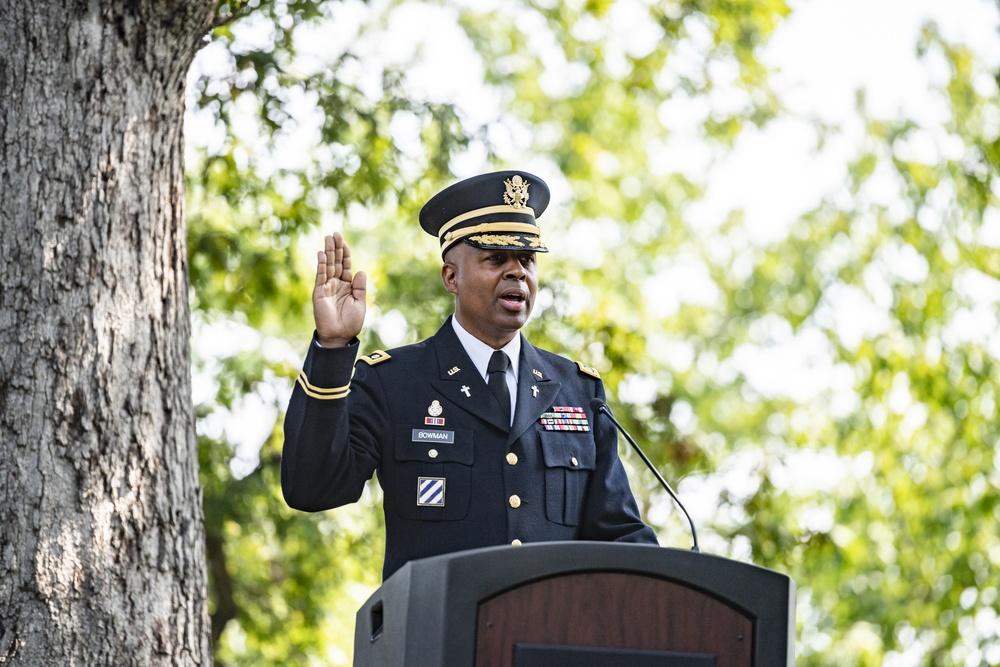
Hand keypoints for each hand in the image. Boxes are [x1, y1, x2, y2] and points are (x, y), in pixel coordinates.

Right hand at [313, 231, 366, 346]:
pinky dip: (321, 265)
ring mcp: (327, 287)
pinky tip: (321, 254)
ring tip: (328, 238)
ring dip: (328, 252)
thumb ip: (360, 287)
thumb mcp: (360, 303)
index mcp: (347, 286)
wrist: (339, 336)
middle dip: (335, 248)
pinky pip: (320, 276)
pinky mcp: (319, 293)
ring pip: (328, 266)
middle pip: (336, 262)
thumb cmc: (351, 322)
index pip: (345, 266)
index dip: (345, 254)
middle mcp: (336, 284)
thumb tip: (361, 271)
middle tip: (335, 233)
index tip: (344, 242)